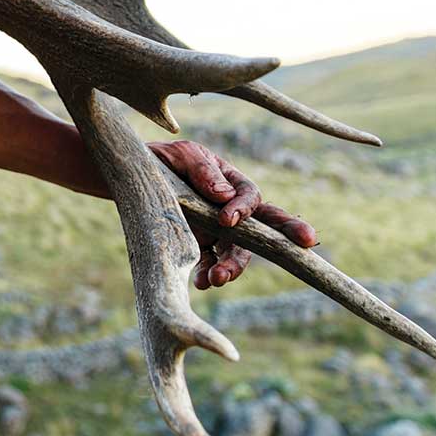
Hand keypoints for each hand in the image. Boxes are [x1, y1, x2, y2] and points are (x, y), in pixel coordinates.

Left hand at [147, 140, 317, 290]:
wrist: (130, 180)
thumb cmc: (159, 160)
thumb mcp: (179, 154)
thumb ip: (202, 168)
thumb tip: (224, 195)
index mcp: (230, 180)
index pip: (250, 195)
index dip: (244, 208)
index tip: (226, 220)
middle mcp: (229, 207)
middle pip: (262, 226)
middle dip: (285, 237)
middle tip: (306, 245)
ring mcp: (215, 230)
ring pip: (237, 251)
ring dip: (233, 266)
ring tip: (217, 278)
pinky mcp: (197, 246)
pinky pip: (210, 263)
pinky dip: (207, 274)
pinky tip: (200, 281)